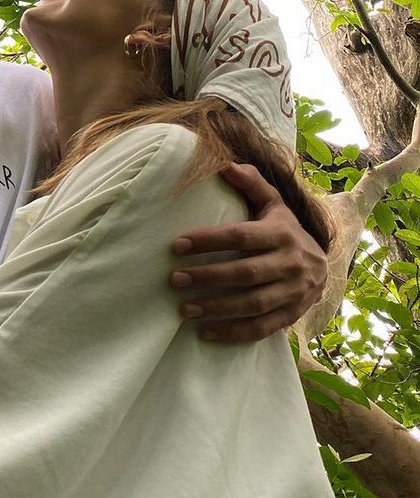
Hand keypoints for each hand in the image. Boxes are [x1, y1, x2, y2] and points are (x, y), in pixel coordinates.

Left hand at [169, 162, 328, 342]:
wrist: (323, 267)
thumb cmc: (285, 231)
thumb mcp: (274, 204)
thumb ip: (251, 184)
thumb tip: (224, 164)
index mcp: (282, 233)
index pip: (241, 236)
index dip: (209, 240)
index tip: (177, 245)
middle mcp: (292, 263)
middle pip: (245, 273)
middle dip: (208, 277)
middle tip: (175, 279)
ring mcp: (295, 293)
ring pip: (253, 304)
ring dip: (216, 308)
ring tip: (184, 309)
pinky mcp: (292, 316)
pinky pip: (261, 329)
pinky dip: (232, 333)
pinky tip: (204, 332)